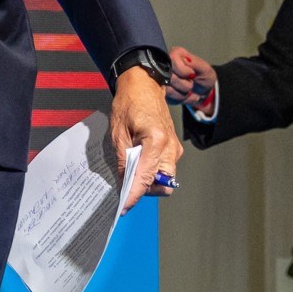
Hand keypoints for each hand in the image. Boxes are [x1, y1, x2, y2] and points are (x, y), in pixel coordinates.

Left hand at [109, 67, 182, 210]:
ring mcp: (174, 148)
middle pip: (162, 185)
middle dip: (144, 189)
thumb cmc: (129, 103)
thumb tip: (122, 185)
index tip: (123, 207)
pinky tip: (136, 162)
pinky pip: (165, 168)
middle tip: (126, 183)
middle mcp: (171, 147)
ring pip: (165, 179)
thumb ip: (122, 161)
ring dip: (148, 181)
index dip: (133, 196)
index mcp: (157, 141)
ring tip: (129, 168)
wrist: (144, 84)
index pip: (146, 178)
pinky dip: (151, 171)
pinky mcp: (173, 148)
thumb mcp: (117, 132)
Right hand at [166, 46, 215, 108]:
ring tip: (189, 90)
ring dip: (183, 94)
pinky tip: (185, 95)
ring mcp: (162, 78)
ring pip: (168, 90)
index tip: (192, 74)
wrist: (203, 91)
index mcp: (176, 54)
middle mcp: (166, 64)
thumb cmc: (204, 76)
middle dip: (184, 85)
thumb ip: (196, 63)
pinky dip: (180, 99)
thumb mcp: (205, 69)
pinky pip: (169, 98)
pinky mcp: (162, 91)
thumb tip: (185, 59)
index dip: (182, 70)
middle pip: (169, 76)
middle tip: (191, 84)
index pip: (172, 59)